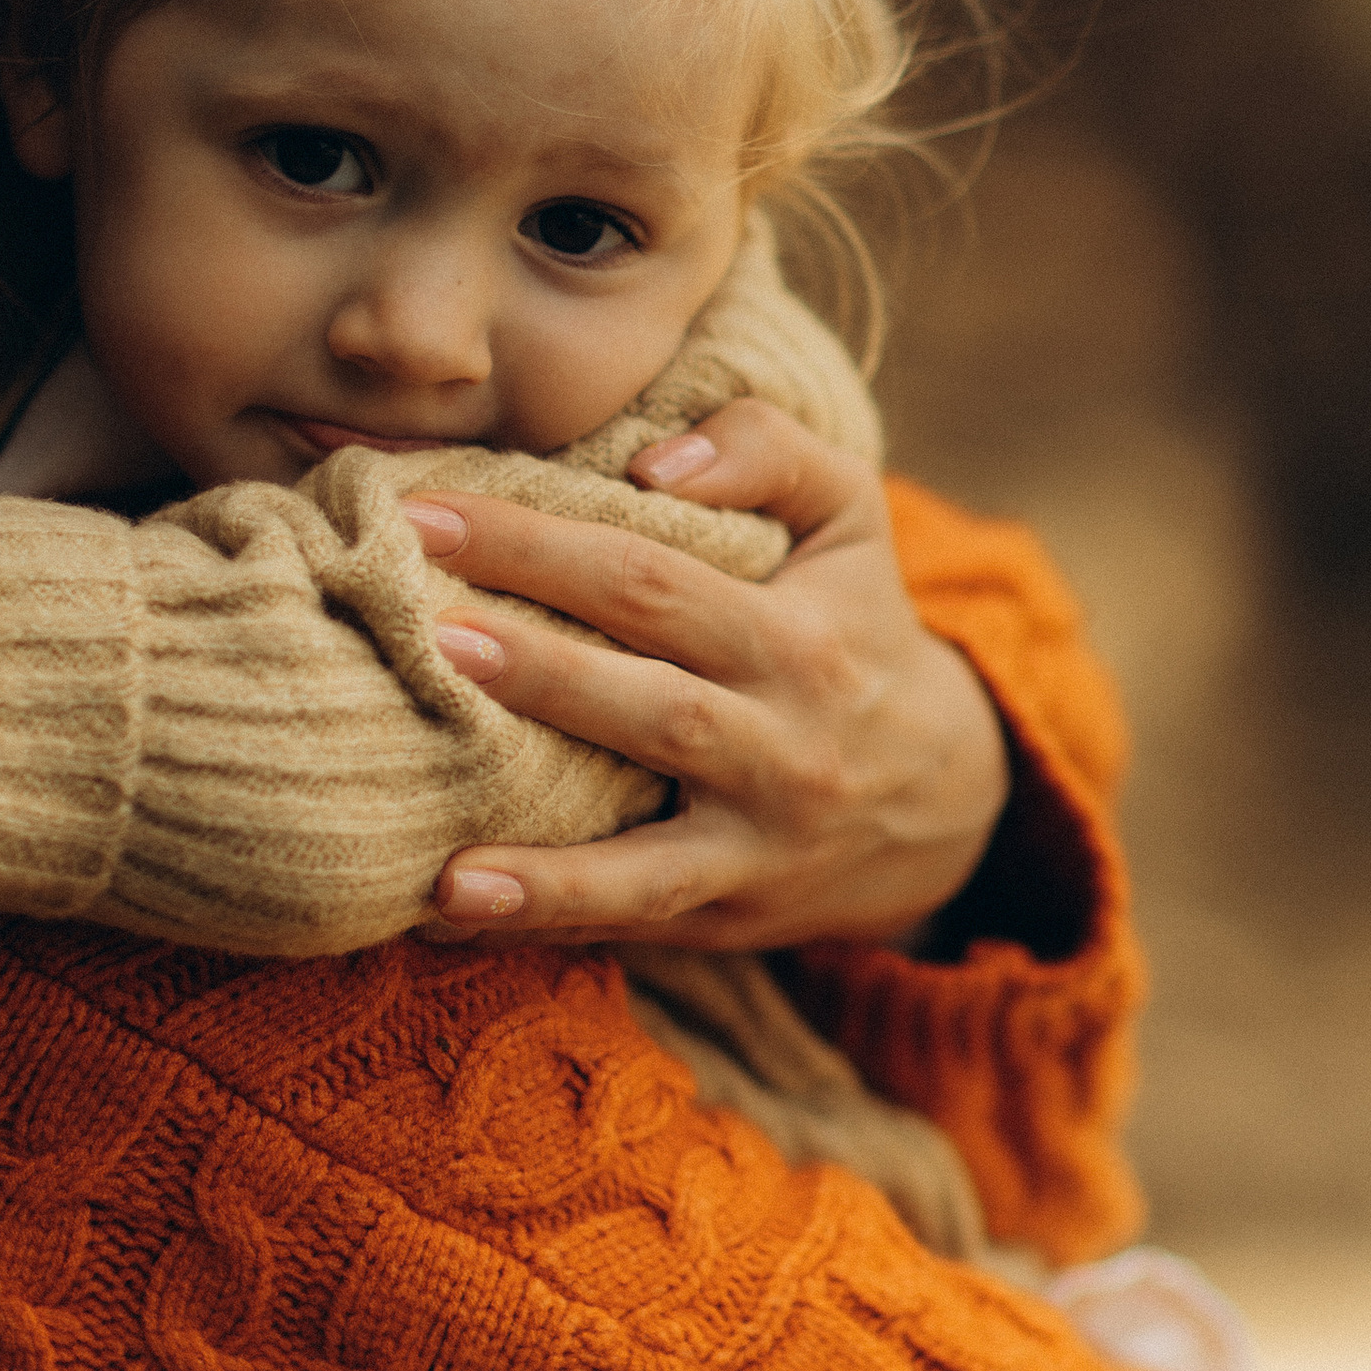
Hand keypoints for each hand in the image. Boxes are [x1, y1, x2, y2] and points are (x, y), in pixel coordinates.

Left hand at [401, 400, 1009, 946]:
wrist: (946, 791)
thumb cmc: (855, 626)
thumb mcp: (848, 516)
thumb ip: (764, 449)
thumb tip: (648, 464)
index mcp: (798, 639)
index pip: (651, 582)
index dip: (539, 547)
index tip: (424, 516)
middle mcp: (785, 748)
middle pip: (651, 706)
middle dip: (538, 672)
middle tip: (428, 634)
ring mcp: (757, 845)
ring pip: (652, 857)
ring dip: (546, 864)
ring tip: (442, 866)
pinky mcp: (730, 912)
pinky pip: (635, 921)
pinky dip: (546, 920)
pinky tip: (450, 911)